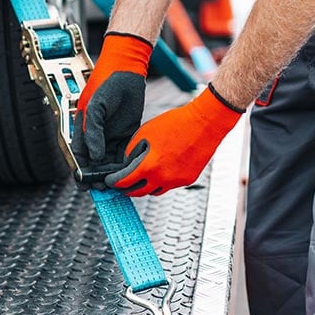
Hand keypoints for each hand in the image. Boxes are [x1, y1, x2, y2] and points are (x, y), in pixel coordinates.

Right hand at [72, 33, 153, 183]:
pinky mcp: (125, 132)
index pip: (78, 155)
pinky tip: (128, 172)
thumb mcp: (96, 107)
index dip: (80, 171)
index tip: (84, 185)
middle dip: (97, 176)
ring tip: (117, 185)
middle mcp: (95, 134)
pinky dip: (125, 162)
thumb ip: (93, 132)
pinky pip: (123, 152)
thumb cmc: (106, 83)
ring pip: (108, 160)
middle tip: (103, 189)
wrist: (126, 70)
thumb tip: (95, 156)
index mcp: (82, 128)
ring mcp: (110, 134)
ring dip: (111, 172)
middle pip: (93, 161)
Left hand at [105, 85, 242, 196]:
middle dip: (127, 188)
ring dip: (145, 186)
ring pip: (154, 191)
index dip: (114, 182)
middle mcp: (163, 178)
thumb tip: (126, 163)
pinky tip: (161, 169)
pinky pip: (169, 185)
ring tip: (141, 176)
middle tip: (122, 183)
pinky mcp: (188, 180)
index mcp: (149, 166)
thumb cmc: (176, 123)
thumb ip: (132, 151)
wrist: (205, 123)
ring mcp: (176, 182)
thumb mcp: (145, 133)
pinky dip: (162, 181)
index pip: (124, 182)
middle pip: (138, 192)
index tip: (110, 180)